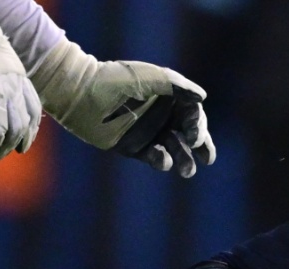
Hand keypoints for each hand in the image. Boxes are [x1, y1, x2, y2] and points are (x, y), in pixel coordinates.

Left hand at [30, 40, 215, 177]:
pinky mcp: (135, 148)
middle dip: (201, 145)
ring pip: (175, 149)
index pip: (193, 113)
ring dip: (185, 160)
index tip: (194, 135)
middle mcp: (162, 114)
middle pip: (190, 133)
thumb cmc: (116, 80)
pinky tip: (161, 159)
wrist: (81, 94)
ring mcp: (149, 132)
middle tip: (207, 157)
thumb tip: (203, 97)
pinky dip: (162, 161)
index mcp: (169, 96)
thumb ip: (178, 86)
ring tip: (188, 171)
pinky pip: (155, 157)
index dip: (198, 125)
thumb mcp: (151, 78)